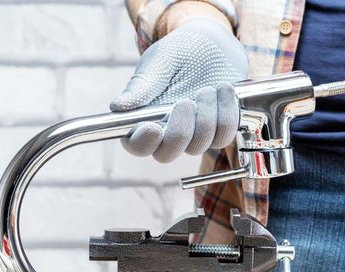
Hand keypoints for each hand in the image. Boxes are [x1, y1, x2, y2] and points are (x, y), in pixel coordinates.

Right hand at [110, 18, 247, 162]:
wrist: (213, 44)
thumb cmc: (179, 53)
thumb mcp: (160, 62)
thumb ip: (142, 85)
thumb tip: (118, 106)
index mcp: (143, 118)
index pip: (136, 145)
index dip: (143, 142)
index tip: (154, 127)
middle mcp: (167, 133)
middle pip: (167, 154)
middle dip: (179, 131)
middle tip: (186, 102)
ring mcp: (193, 135)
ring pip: (198, 146)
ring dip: (206, 117)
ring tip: (208, 88)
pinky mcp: (218, 131)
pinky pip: (223, 136)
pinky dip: (226, 113)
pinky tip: (224, 90)